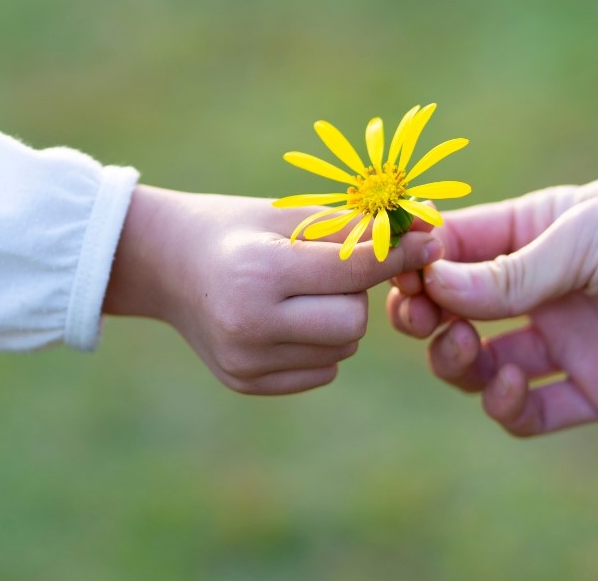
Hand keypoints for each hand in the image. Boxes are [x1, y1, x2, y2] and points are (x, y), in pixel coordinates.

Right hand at [105, 185, 440, 393]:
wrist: (166, 265)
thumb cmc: (236, 228)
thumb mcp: (288, 215)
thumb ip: (354, 226)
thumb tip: (427, 230)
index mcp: (258, 271)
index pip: (353, 269)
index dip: (397, 253)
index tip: (431, 240)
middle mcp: (249, 323)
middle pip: (353, 319)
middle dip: (356, 293)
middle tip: (331, 270)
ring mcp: (245, 361)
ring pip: (342, 347)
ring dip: (339, 319)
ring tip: (303, 292)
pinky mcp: (247, 383)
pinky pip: (322, 369)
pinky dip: (320, 344)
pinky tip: (287, 319)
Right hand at [388, 169, 597, 435]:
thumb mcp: (583, 236)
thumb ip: (510, 272)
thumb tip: (432, 289)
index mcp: (530, 234)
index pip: (451, 250)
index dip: (416, 263)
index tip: (401, 272)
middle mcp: (539, 289)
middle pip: (454, 312)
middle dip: (425, 317)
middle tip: (425, 319)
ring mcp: (565, 339)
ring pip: (480, 365)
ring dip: (457, 362)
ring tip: (470, 349)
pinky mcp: (596, 387)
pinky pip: (533, 411)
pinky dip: (505, 408)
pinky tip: (507, 389)